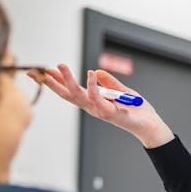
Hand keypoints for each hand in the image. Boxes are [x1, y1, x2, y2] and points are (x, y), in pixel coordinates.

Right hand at [40, 63, 174, 147]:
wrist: (151, 125)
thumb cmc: (136, 110)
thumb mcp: (121, 91)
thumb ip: (108, 82)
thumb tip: (95, 72)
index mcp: (93, 102)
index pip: (70, 91)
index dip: (56, 82)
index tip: (41, 71)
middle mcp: (93, 108)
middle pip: (68, 94)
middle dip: (53, 83)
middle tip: (39, 70)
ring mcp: (100, 111)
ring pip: (79, 96)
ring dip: (68, 81)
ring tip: (61, 66)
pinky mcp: (112, 114)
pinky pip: (99, 99)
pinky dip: (93, 86)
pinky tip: (89, 74)